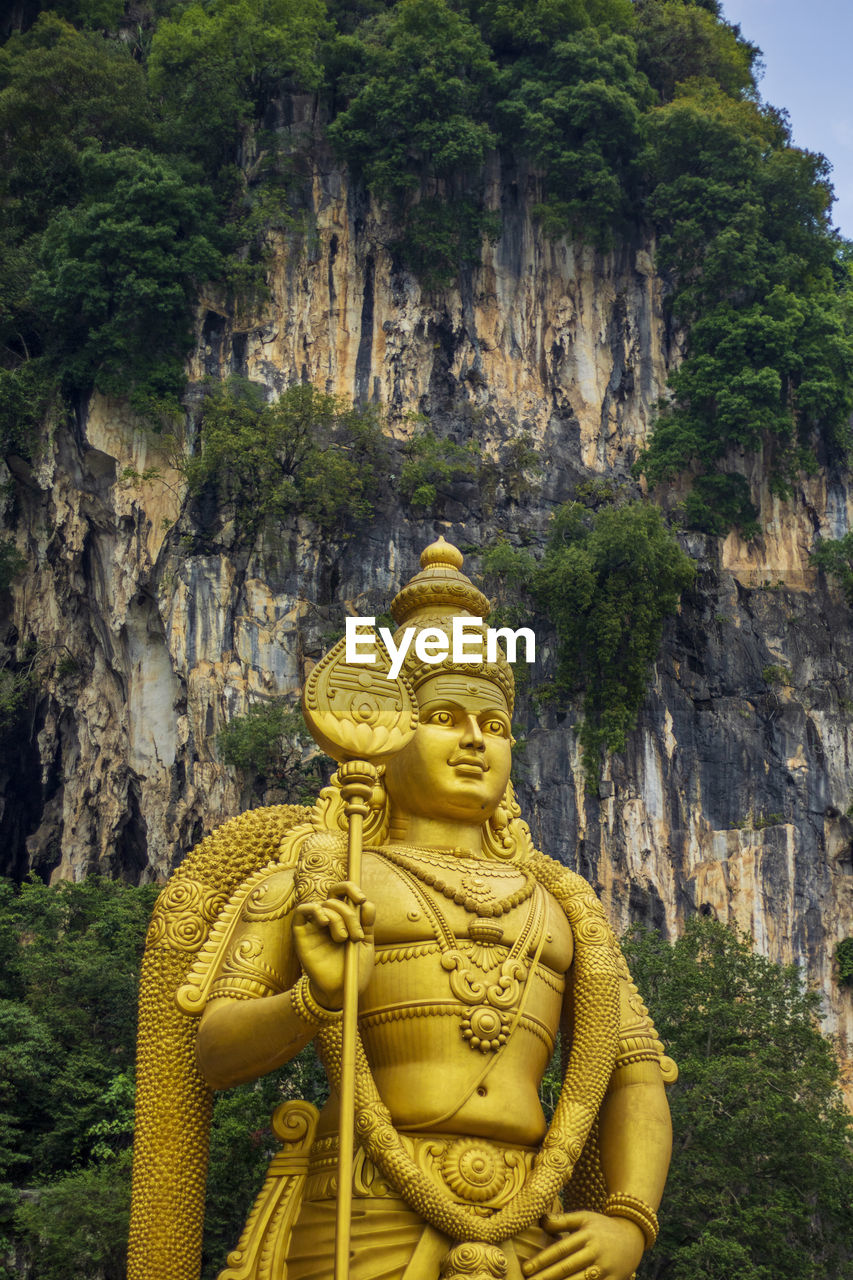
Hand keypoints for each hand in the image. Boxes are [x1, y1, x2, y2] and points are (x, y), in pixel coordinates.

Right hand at [292, 881, 374, 1010]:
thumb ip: (366, 923)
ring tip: (343, 939)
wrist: (340, 992)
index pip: (342, 893)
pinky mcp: (300, 934)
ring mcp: (313, 926)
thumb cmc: (353, 970)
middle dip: (349, 913)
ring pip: (324, 905)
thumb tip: (367, 903)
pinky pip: (302, 911)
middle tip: (356, 935)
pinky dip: (314, 910)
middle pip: (335, 898)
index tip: (362, 899)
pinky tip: (324, 922)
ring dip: (338, 918)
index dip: (351, 889)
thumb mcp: (365, 944)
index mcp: (343, 918)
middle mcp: (327, 919)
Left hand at [521, 1211, 643, 1279]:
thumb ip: (562, 1220)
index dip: (542, 1260)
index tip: (526, 1269)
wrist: (634, 1236)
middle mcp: (596, 1252)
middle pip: (567, 1268)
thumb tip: (540, 1220)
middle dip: (546, 1278)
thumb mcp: (584, 1217)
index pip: (560, 1250)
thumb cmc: (602, 1227)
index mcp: (587, 1235)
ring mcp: (606, 1268)